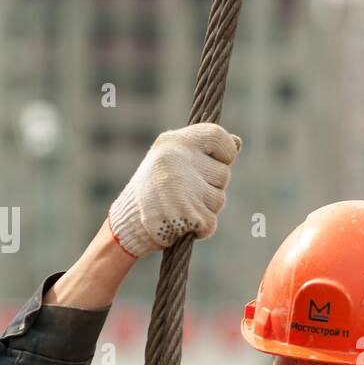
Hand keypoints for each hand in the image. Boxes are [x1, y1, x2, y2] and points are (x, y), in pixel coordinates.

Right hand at [107, 123, 240, 258]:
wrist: (126, 223)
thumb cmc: (153, 189)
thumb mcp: (172, 159)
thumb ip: (204, 151)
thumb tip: (237, 142)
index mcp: (174, 142)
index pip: (218, 136)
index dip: (227, 152)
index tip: (219, 161)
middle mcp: (177, 161)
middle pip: (223, 174)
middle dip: (211, 187)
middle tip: (184, 192)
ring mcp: (183, 188)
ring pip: (219, 200)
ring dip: (205, 209)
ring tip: (180, 207)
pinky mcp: (187, 214)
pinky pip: (211, 223)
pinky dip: (201, 228)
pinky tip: (181, 223)